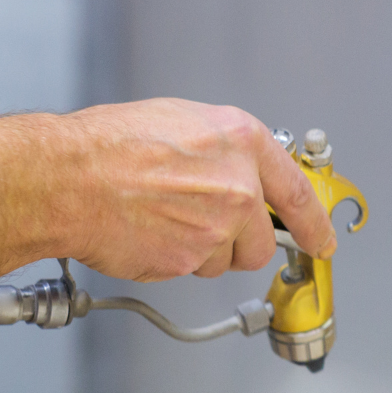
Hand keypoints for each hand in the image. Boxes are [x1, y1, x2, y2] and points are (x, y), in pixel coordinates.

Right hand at [62, 98, 337, 281]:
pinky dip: (171, 260)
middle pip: (262, 241)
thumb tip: (238, 172)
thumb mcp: (182, 122)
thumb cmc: (110, 144)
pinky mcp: (190, 260)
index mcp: (242, 142)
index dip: (314, 223)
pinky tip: (147, 233)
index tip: (321, 239)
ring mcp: (218, 228)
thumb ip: (223, 151)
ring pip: (224, 260)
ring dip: (200, 251)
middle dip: (238, 243)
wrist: (70, 178)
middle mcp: (239, 186)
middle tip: (202, 227)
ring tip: (161, 220)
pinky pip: (191, 270)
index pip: (298, 192)